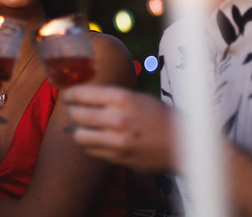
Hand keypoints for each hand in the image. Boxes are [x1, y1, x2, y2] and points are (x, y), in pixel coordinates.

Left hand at [63, 85, 177, 172]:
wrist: (184, 142)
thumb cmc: (161, 117)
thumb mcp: (138, 98)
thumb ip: (113, 98)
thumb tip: (87, 98)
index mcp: (122, 98)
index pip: (82, 94)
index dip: (70, 95)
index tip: (67, 97)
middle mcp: (117, 117)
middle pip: (76, 115)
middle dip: (72, 113)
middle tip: (74, 113)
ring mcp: (117, 139)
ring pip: (79, 136)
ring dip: (78, 132)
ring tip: (82, 129)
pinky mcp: (118, 157)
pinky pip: (91, 151)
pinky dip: (89, 146)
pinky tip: (96, 141)